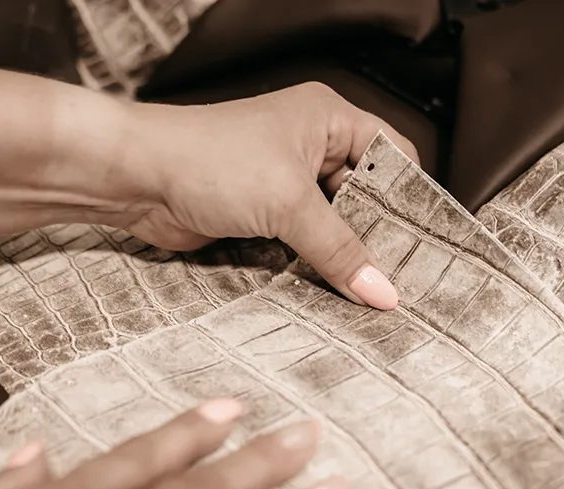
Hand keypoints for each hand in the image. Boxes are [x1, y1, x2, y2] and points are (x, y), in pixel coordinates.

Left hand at [111, 83, 419, 309]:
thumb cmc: (207, 160)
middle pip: (365, 196)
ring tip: (372, 294)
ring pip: (332, 225)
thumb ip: (339, 249)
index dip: (411, 196)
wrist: (137, 178)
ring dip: (344, 257)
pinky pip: (302, 245)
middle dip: (378, 235)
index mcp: (328, 119)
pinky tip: (333, 294)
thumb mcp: (288, 203)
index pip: (392, 154)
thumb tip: (381, 290)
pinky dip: (315, 268)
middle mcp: (310, 146)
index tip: (426, 243)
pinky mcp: (261, 216)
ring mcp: (284, 182)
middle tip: (401, 279)